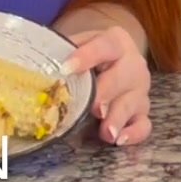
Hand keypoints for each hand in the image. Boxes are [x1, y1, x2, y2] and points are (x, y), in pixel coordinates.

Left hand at [61, 26, 150, 146]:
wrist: (111, 57)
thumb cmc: (87, 54)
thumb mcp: (76, 45)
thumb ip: (61, 54)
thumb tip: (36, 71)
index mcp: (116, 42)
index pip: (105, 45)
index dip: (86, 56)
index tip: (66, 69)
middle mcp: (133, 64)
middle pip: (124, 76)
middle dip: (107, 92)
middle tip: (94, 107)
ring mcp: (140, 89)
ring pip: (135, 101)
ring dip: (119, 117)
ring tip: (107, 132)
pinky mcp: (142, 111)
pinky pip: (144, 124)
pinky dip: (134, 133)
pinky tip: (119, 140)